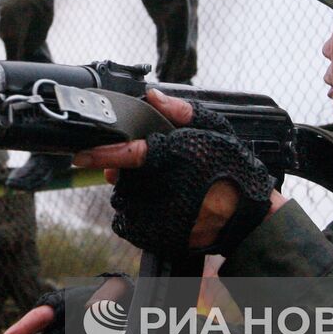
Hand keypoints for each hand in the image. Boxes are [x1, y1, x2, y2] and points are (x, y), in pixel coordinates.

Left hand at [73, 91, 279, 251]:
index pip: (128, 154)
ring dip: (130, 193)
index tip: (81, 156)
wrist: (251, 215)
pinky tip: (154, 207)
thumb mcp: (214, 130)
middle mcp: (167, 187)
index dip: (101, 154)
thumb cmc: (233, 168)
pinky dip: (135, 216)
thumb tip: (152, 96)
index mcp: (176, 157)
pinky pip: (131, 226)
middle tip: (132, 168)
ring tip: (154, 188)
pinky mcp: (162, 236)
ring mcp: (163, 216)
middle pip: (124, 179)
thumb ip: (181, 112)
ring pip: (126, 202)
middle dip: (121, 172)